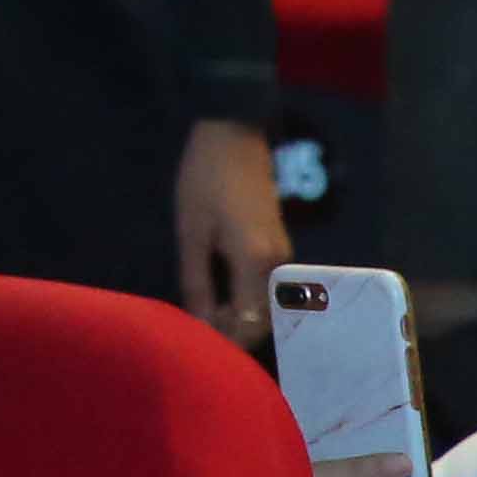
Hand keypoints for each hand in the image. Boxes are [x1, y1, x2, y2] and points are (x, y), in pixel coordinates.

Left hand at [178, 121, 287, 336]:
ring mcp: (284, 255)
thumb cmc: (204, 179)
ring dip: (240, 317)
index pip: (250, 323)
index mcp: (256, 261)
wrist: (233, 135)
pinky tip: (220, 297)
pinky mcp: (280, 247)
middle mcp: (279, 264)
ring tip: (205, 314)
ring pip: (267, 306)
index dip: (226, 339)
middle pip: (263, 320)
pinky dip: (247, 301)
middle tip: (197, 329)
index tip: (198, 341)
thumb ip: (196, 281)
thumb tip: (198, 324)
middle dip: (234, 332)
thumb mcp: (192, 232)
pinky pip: (267, 288)